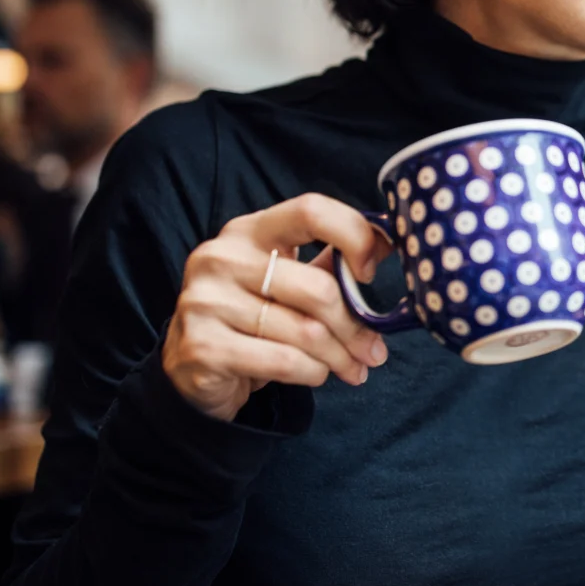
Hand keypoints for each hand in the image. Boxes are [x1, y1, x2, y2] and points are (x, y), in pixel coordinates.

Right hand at [162, 194, 393, 420]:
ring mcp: (206, 301)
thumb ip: (333, 260)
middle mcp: (221, 257)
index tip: (370, 271)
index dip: (354, 237)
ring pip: (306, 332)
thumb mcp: (289, 282)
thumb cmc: (252, 320)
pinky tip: (315, 374)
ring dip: (339, 357)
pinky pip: (284, 361)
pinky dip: (312, 373)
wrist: (194, 373)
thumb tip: (391, 239)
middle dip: (355, 327)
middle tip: (374, 351)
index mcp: (248, 230)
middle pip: (318, 288)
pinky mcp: (203, 346)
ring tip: (352, 368)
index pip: (311, 211)